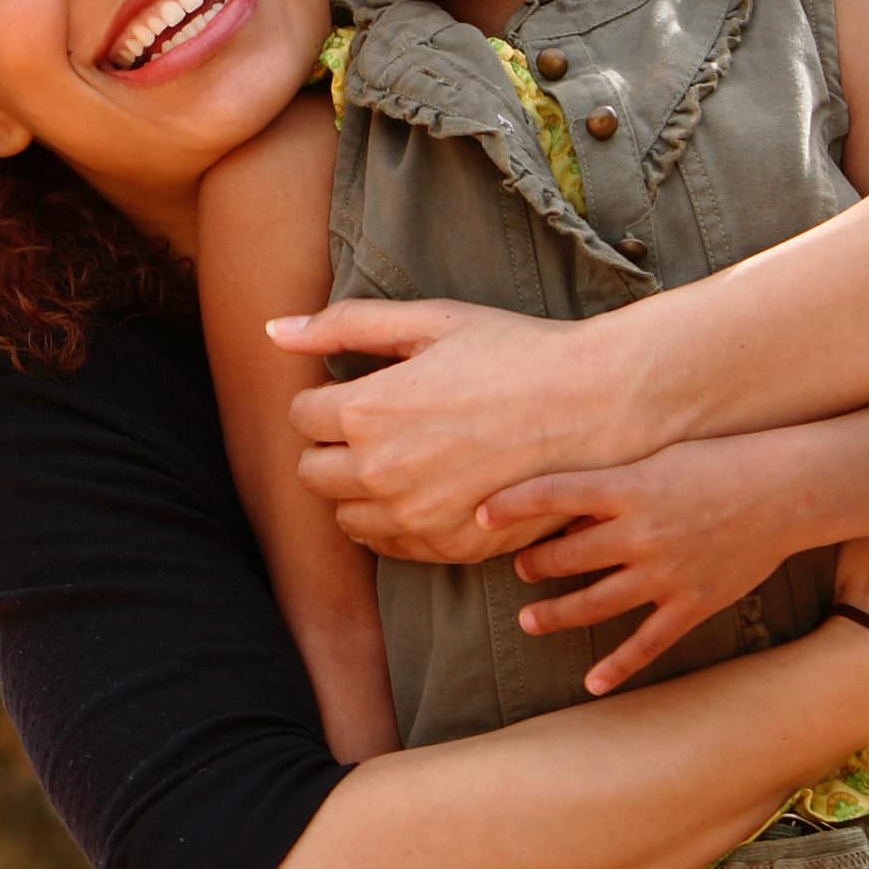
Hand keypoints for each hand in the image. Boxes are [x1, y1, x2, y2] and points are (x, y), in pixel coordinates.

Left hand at [276, 302, 642, 562]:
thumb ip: (343, 326)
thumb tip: (274, 331)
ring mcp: (414, 517)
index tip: (360, 391)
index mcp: (366, 411)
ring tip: (402, 458)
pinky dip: (394, 521)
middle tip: (378, 425)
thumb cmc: (513, 352)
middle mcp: (380, 472)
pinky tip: (426, 489)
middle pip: (312, 472)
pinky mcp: (449, 547)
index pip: (301, 416)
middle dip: (332, 446)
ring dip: (357, 489)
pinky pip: (389, 546)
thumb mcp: (428, 321)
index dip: (325, 399)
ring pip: (344, 516)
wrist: (594, 405)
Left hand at [490, 437, 814, 695]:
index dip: (510, 506)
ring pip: (595, 603)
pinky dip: (618, 665)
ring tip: (529, 621)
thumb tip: (572, 519)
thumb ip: (616, 489)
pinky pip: (647, 642)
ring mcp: (666, 573)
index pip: (551, 494)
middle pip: (567, 556)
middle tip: (521, 568)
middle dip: (536, 565)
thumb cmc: (723, 461)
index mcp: (628, 487)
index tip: (481, 516)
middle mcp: (640, 532)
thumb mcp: (661, 459)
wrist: (789, 490)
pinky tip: (592, 682)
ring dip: (556, 614)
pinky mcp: (693, 603)